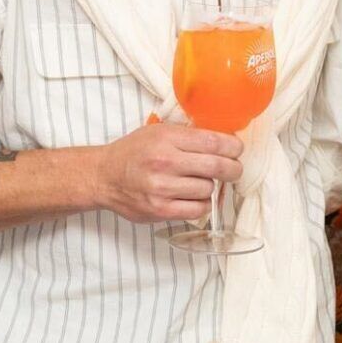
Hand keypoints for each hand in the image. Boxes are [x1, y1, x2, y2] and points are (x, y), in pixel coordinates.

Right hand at [95, 123, 242, 222]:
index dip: (233, 147)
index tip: (237, 150)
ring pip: (209, 189)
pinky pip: (198, 209)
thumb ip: (188, 135)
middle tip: (234, 169)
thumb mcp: (158, 132)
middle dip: (233, 169)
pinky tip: (195, 197)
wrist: (104, 176)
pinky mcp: (160, 210)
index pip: (214, 141)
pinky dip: (202, 204)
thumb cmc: (134, 152)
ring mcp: (162, 188)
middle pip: (217, 166)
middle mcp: (165, 162)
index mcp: (167, 138)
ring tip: (201, 182)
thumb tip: (225, 140)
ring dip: (211, 186)